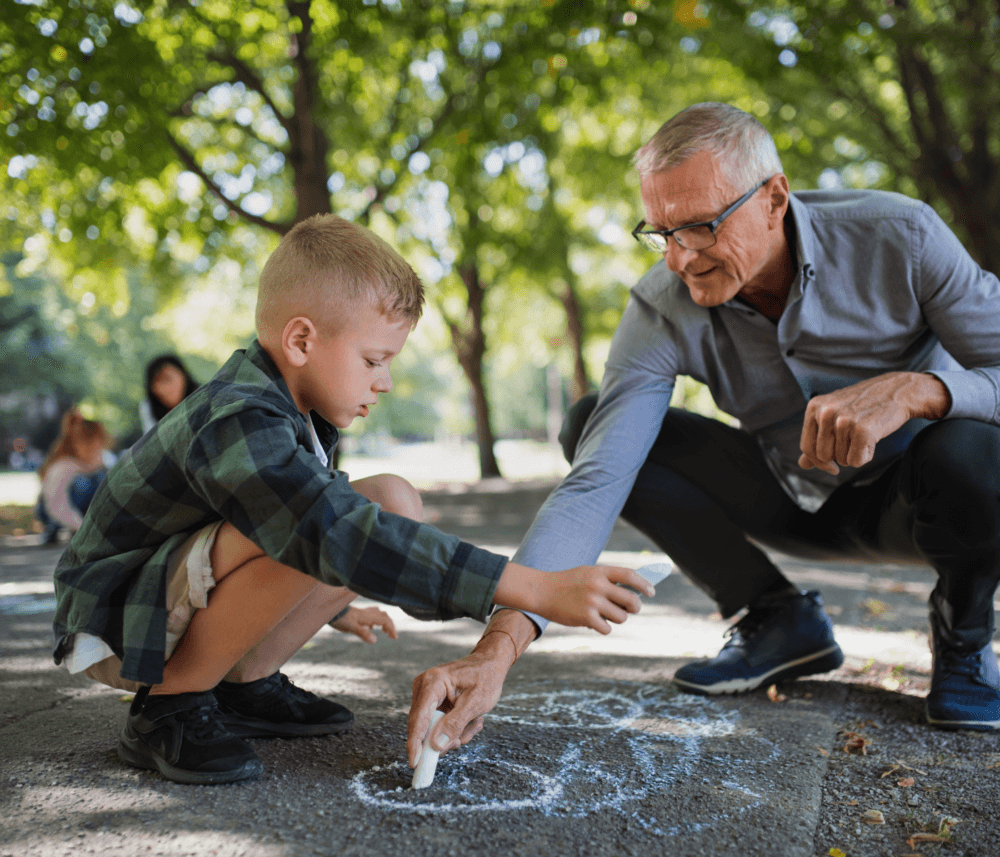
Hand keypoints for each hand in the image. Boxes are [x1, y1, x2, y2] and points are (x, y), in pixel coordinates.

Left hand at [329, 606, 397, 643]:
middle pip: (384, 616)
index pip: (385, 620)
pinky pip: (371, 615)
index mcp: (367, 617)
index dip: (391, 628)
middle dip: (390, 625)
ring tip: (385, 631)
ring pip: (378, 614)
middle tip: (392, 635)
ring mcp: (362, 612)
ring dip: (384, 621)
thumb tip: (375, 640)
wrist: (330, 610)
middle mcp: (367, 613)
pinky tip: (371, 626)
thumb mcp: (351, 627)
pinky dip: (375, 620)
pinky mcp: (358, 613)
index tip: (395, 638)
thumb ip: (363, 633)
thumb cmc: (340, 619)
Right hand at [407, 623, 522, 766]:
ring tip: (476, 722)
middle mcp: (424, 687)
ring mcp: (426, 695)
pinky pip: (438, 725)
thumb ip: (455, 723)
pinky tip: (472, 720)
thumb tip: (436, 746)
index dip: (415, 743)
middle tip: (465, 738)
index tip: (414, 763)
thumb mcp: (476, 702)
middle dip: (445, 738)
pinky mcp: (431, 702)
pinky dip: (455, 728)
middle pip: (424, 727)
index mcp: (433, 682)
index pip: (419, 718)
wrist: (490, 664)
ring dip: (455, 733)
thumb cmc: (486, 677)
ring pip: (432, 729)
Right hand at [494, 562, 653, 634]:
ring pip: (621, 617)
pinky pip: (607, 628)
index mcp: (600, 572)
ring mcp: (592, 602)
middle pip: (631, 600)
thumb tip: (633, 592)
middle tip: (631, 609)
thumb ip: (608, 580)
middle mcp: (598, 585)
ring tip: (605, 614)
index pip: (630, 575)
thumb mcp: (587, 573)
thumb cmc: (567, 583)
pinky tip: (594, 622)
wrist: (541, 591)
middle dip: (635, 607)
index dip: (644, 584)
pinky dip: (603, 627)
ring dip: (617, 618)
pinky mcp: (586, 617)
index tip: (651, 592)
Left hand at [798, 372, 949, 474]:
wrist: (897, 390)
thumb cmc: (864, 406)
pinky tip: (872, 440)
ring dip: (854, 454)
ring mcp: (843, 420)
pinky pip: (856, 461)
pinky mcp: (862, 430)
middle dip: (839, 456)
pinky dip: (866, 456)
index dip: (818, 462)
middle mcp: (825, 412)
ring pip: (841, 460)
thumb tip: (802, 464)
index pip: (806, 447)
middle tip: (853, 441)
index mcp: (814, 407)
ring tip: (864, 435)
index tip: (831, 466)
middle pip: (823, 456)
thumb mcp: (834, 417)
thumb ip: (817, 440)